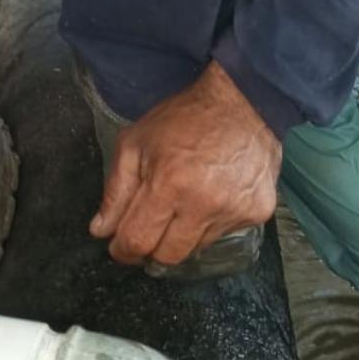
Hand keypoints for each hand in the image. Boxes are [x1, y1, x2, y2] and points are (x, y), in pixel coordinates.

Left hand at [90, 60, 281, 266]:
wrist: (244, 102)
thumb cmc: (186, 118)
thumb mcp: (136, 143)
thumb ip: (116, 191)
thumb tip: (102, 230)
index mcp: (169, 184)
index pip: (138, 241)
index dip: (124, 250)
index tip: (121, 246)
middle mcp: (204, 204)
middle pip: (168, 257)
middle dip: (152, 247)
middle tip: (151, 227)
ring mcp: (234, 211)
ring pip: (197, 248)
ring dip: (184, 233)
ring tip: (187, 200)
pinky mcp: (256, 213)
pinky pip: (225, 235)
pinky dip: (213, 222)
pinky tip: (214, 195)